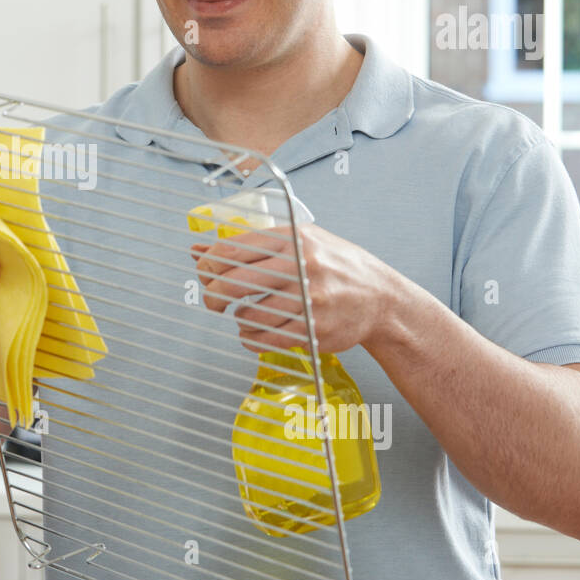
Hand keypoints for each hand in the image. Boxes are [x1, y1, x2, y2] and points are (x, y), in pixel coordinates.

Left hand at [190, 223, 391, 355]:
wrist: (381, 298)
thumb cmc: (335, 266)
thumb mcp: (297, 242)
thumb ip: (250, 246)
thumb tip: (198, 251)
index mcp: (293, 239)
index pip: (233, 249)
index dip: (209, 264)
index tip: (205, 273)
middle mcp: (301, 266)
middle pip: (234, 283)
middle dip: (213, 295)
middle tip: (213, 302)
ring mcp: (310, 300)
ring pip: (249, 315)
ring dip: (238, 320)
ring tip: (244, 317)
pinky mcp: (315, 329)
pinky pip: (267, 339)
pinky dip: (251, 339)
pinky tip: (253, 333)